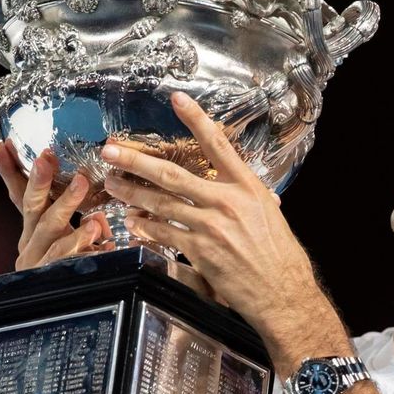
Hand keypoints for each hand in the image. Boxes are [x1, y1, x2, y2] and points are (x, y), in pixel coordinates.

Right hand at [0, 140, 110, 270]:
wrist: (67, 312)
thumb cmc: (74, 269)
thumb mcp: (77, 241)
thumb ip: (85, 224)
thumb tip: (97, 216)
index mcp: (32, 229)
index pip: (18, 195)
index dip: (9, 171)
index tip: (2, 145)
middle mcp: (30, 243)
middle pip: (32, 208)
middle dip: (40, 181)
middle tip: (48, 158)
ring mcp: (38, 262)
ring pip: (50, 232)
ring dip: (67, 207)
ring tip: (81, 186)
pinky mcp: (52, 277)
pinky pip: (67, 258)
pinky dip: (82, 244)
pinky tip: (96, 233)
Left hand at [100, 92, 319, 333]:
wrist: (283, 294)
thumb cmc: (280, 258)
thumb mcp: (272, 215)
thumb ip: (254, 198)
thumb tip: (252, 190)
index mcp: (247, 187)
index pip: (217, 145)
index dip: (196, 119)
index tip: (177, 99)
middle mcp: (226, 201)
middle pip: (172, 174)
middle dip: (136, 161)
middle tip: (111, 151)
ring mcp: (210, 226)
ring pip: (160, 203)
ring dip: (132, 193)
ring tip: (113, 184)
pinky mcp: (199, 251)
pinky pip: (164, 233)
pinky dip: (145, 226)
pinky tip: (132, 220)